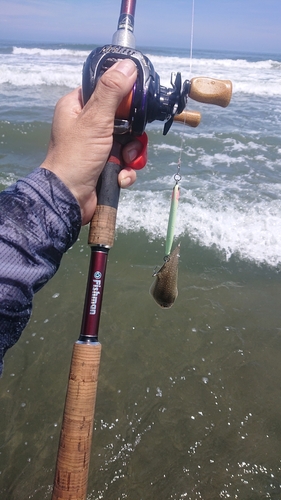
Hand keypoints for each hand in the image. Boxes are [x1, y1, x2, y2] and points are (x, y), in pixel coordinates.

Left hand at [40, 59, 141, 224]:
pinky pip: (126, 162)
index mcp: (78, 107)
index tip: (134, 106)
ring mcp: (98, 147)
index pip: (107, 89)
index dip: (124, 97)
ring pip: (130, 142)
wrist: (69, 199)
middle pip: (125, 119)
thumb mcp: (95, 120)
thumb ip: (112, 91)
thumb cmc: (76, 157)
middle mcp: (88, 125)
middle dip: (134, 134)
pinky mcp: (106, 165)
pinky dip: (127, 171)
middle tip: (130, 140)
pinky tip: (119, 178)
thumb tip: (128, 64)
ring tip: (123, 163)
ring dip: (132, 155)